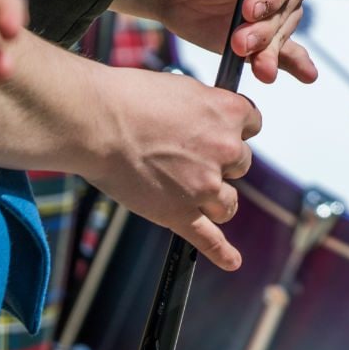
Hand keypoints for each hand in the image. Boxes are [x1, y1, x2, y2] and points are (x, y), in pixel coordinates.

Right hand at [85, 66, 259, 270]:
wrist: (95, 121)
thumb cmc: (130, 97)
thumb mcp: (183, 88)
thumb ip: (206, 107)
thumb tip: (211, 118)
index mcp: (228, 112)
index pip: (252, 124)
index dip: (233, 128)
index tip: (216, 130)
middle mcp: (225, 149)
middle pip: (241, 164)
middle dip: (219, 161)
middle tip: (185, 153)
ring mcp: (204, 185)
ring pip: (229, 201)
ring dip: (216, 197)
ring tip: (191, 190)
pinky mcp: (180, 213)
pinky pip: (209, 238)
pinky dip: (221, 253)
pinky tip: (233, 261)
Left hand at [134, 0, 316, 83]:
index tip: (251, 9)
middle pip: (288, 9)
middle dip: (265, 29)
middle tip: (239, 42)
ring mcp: (278, 14)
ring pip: (281, 35)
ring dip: (269, 52)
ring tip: (260, 69)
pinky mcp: (266, 41)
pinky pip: (287, 54)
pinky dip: (295, 65)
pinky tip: (306, 75)